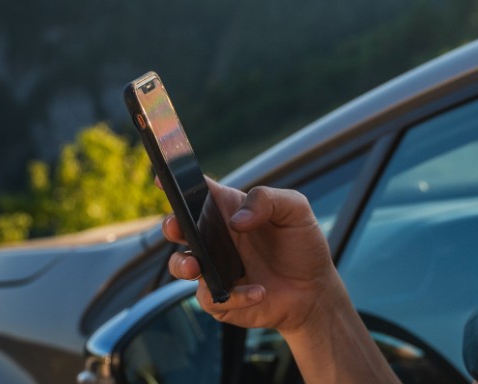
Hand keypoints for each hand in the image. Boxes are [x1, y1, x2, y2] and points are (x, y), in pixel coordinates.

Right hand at [162, 177, 343, 334]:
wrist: (314, 291)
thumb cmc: (302, 246)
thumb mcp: (295, 211)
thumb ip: (267, 200)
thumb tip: (236, 220)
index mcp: (229, 210)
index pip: (198, 191)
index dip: (177, 183)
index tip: (162, 178)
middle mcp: (216, 237)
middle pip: (178, 227)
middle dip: (171, 225)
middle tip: (177, 227)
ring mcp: (214, 268)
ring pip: (181, 265)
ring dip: (182, 264)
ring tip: (196, 267)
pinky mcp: (220, 298)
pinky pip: (211, 297)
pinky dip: (235, 295)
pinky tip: (259, 291)